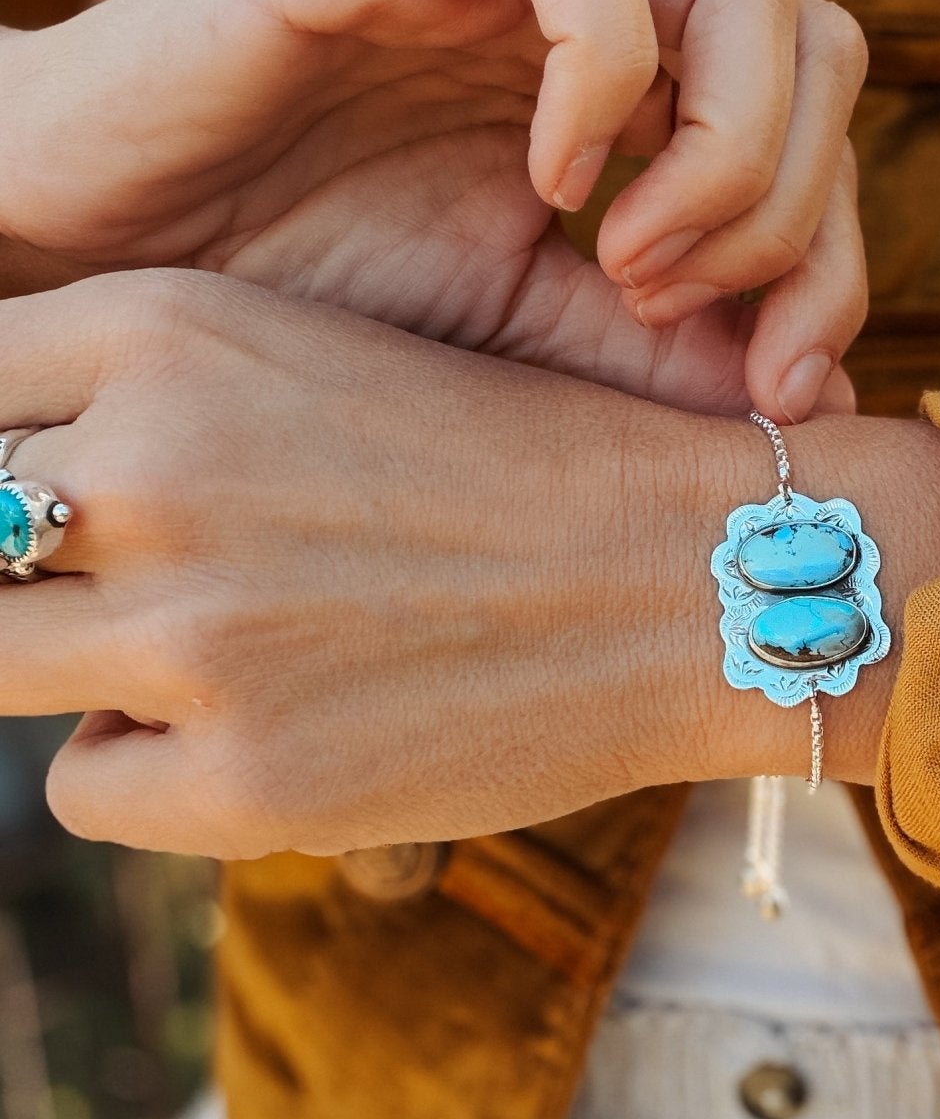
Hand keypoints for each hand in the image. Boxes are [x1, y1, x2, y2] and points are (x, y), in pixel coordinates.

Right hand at [2, 0, 867, 421]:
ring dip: (725, 134)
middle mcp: (590, 16)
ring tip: (623, 255)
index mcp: (632, 104)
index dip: (838, 254)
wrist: (96, 280)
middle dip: (795, 195)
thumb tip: (819, 404)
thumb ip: (656, 358)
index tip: (778, 378)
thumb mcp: (519, 350)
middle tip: (684, 308)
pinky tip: (556, 181)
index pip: (820, 127)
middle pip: (820, 33)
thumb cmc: (300, 311)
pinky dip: (609, 59)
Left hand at [2, 273, 939, 856]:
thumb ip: (135, 403)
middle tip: (116, 581)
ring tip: (199, 647)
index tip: (24, 500)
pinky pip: (85, 788)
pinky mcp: (241, 783)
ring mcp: (192, 634)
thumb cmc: (511, 458)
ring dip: (71, 663)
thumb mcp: (310, 361)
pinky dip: (151, 768)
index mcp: (166, 330)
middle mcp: (152, 469)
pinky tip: (269, 725)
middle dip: (16, 564)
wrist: (692, 576)